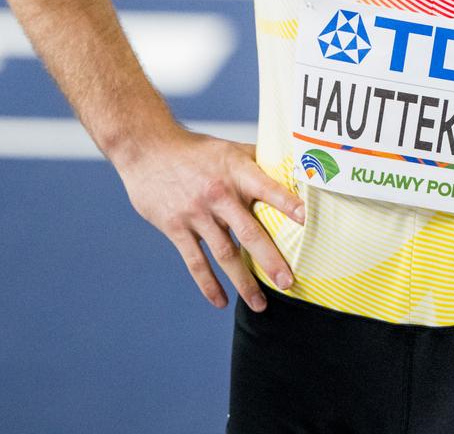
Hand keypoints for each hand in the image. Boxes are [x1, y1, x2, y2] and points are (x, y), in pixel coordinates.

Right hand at [112, 127, 305, 311]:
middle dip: (269, 260)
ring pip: (225, 253)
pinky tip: (220, 301)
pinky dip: (208, 284)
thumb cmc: (194, 150)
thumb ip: (258, 161)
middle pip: (248, 231)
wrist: (147, 149)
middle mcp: (218, 194)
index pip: (266, 187)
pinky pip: (195, 261)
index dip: (286, 202)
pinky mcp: (176, 227)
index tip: (306, 219)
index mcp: (236, 170)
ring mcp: (196, 213)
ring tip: (260, 304)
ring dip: (243, 281)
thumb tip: (292, 169)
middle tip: (288, 283)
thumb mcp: (229, 148)